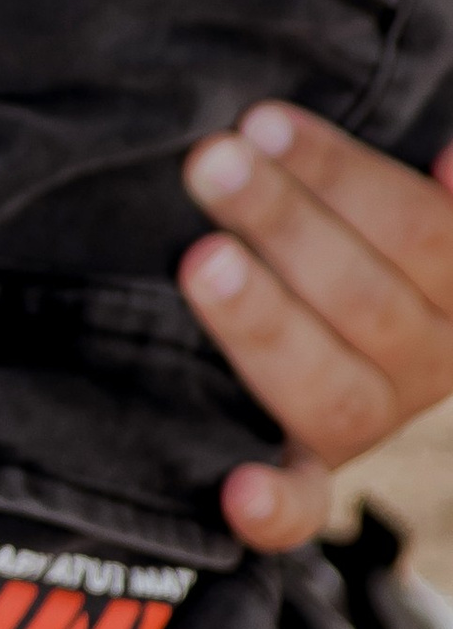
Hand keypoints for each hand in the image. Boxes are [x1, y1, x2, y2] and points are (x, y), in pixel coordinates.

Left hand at [179, 101, 452, 549]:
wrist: (328, 304)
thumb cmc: (348, 224)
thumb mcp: (397, 207)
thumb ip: (429, 200)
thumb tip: (450, 163)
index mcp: (450, 290)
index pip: (420, 232)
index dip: (342, 174)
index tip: (262, 122)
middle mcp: (421, 361)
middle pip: (366, 301)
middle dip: (281, 223)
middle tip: (210, 163)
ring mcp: (367, 420)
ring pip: (333, 388)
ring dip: (265, 323)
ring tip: (200, 260)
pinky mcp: (311, 471)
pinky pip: (306, 506)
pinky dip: (276, 506)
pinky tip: (238, 493)